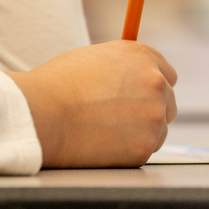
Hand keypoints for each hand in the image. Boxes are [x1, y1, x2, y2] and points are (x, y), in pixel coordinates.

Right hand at [7, 40, 177, 168]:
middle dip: (150, 111)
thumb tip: (134, 77)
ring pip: (159, 128)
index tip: (141, 97)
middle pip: (169, 101)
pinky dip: (130, 151)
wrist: (39, 113)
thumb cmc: (56, 85)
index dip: (152, 87)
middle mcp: (155, 82)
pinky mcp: (145, 145)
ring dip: (141, 132)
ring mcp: (154, 114)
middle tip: (121, 120)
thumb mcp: (95, 58)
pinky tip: (104, 146)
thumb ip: (123, 67)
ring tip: (105, 132)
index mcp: (142, 56)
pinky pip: (146, 150)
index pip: (167, 74)